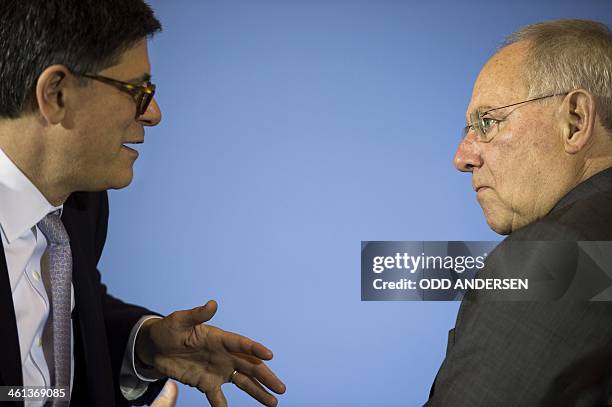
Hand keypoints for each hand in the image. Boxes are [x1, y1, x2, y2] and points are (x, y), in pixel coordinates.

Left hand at [136, 300, 285, 406]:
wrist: (155, 347)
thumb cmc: (169, 329)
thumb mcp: (180, 321)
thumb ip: (197, 314)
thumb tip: (212, 304)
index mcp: (220, 338)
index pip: (242, 344)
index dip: (255, 349)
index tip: (269, 355)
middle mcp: (224, 355)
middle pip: (250, 366)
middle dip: (266, 377)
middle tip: (281, 388)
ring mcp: (217, 370)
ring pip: (242, 382)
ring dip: (257, 392)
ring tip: (272, 403)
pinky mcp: (206, 383)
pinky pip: (217, 397)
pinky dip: (223, 405)